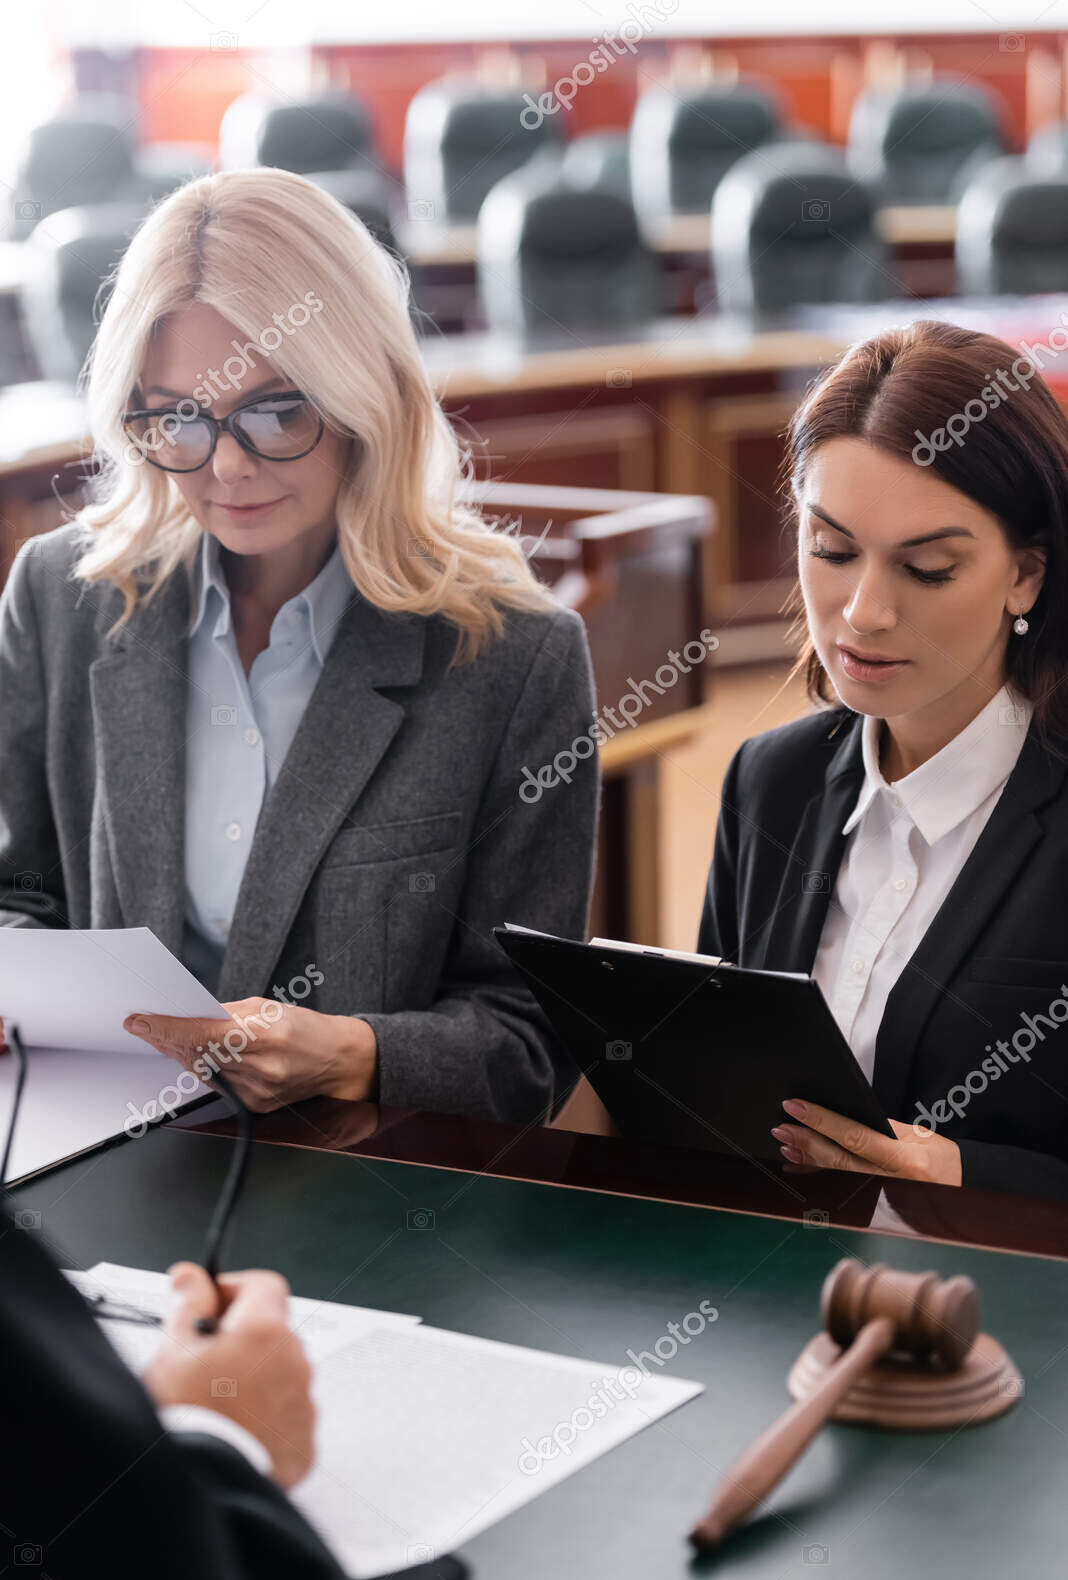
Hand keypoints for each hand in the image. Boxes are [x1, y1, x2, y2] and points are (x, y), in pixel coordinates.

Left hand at [122, 999, 376, 1112]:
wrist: (340, 1061)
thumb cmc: (308, 1028)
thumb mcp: (269, 1007)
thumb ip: (228, 1014)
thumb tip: (191, 1016)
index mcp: (265, 1036)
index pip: (201, 1033)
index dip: (166, 1028)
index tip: (140, 1021)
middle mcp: (260, 1068)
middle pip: (196, 1054)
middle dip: (166, 1039)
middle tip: (144, 1026)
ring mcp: (257, 1091)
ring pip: (202, 1071)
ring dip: (182, 1054)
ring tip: (167, 1037)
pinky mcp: (255, 1105)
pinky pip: (217, 1085)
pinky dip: (204, 1069)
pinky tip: (196, 1056)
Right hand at [142, 1262, 315, 1487]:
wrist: (203, 1486)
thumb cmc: (187, 1419)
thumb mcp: (173, 1352)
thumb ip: (188, 1305)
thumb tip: (191, 1276)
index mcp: (265, 1332)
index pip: (265, 1285)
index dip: (236, 1290)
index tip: (212, 1305)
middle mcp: (295, 1363)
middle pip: (273, 1333)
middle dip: (244, 1339)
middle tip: (205, 1361)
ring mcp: (304, 1404)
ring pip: (282, 1376)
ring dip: (257, 1380)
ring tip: (216, 1404)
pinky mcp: (304, 1443)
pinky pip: (287, 1417)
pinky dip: (266, 1419)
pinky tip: (234, 1431)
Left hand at [771, 1098, 962, 1185]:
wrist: (966, 1192)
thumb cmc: (945, 1161)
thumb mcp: (922, 1138)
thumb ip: (884, 1128)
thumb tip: (845, 1117)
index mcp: (904, 1160)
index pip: (854, 1136)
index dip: (821, 1121)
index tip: (795, 1106)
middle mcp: (890, 1181)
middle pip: (838, 1160)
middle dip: (806, 1141)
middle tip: (781, 1127)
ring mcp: (882, 1196)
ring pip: (836, 1176)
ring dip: (807, 1160)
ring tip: (785, 1145)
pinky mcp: (876, 1205)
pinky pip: (841, 1188)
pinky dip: (819, 1175)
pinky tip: (799, 1166)